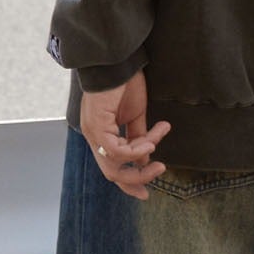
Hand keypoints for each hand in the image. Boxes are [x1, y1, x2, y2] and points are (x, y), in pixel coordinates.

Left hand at [79, 70, 170, 200]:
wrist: (117, 61)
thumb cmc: (125, 82)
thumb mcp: (136, 114)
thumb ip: (139, 137)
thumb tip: (146, 158)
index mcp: (102, 135)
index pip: (112, 168)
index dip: (129, 182)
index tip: (147, 192)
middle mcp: (94, 137)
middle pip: (112, 174)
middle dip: (137, 178)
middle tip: (160, 170)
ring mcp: (93, 133)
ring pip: (114, 166)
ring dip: (141, 162)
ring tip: (156, 146)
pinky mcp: (96, 126)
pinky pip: (117, 151)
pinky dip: (135, 151)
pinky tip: (150, 142)